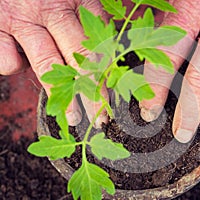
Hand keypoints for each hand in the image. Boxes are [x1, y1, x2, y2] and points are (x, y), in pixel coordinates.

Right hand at [0, 0, 109, 126]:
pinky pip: (10, 61)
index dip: (110, 74)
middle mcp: (53, 9)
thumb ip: (87, 21)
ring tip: (75, 119)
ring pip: (48, 66)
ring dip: (63, 97)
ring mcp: (24, 19)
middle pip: (81, 58)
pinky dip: (15, 68)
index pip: (101, 43)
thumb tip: (106, 58)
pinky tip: (20, 61)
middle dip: (93, 94)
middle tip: (101, 119)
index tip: (115, 97)